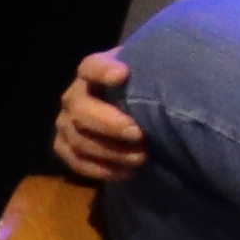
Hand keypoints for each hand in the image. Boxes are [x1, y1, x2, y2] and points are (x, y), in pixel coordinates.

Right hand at [52, 50, 145, 185]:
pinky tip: (127, 173)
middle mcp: (74, 96)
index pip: (91, 66)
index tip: (122, 75)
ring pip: (79, 140)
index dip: (102, 71)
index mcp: (93, 71)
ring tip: (141, 158)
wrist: (133, 108)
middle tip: (139, 134)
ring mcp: (66, 123)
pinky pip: (77, 162)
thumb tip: (174, 78)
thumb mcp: (151, 74)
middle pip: (80, 109)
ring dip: (111, 152)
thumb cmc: (146, 87)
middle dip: (110, 124)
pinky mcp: (65, 147)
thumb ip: (154, 72)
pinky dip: (101, 170)